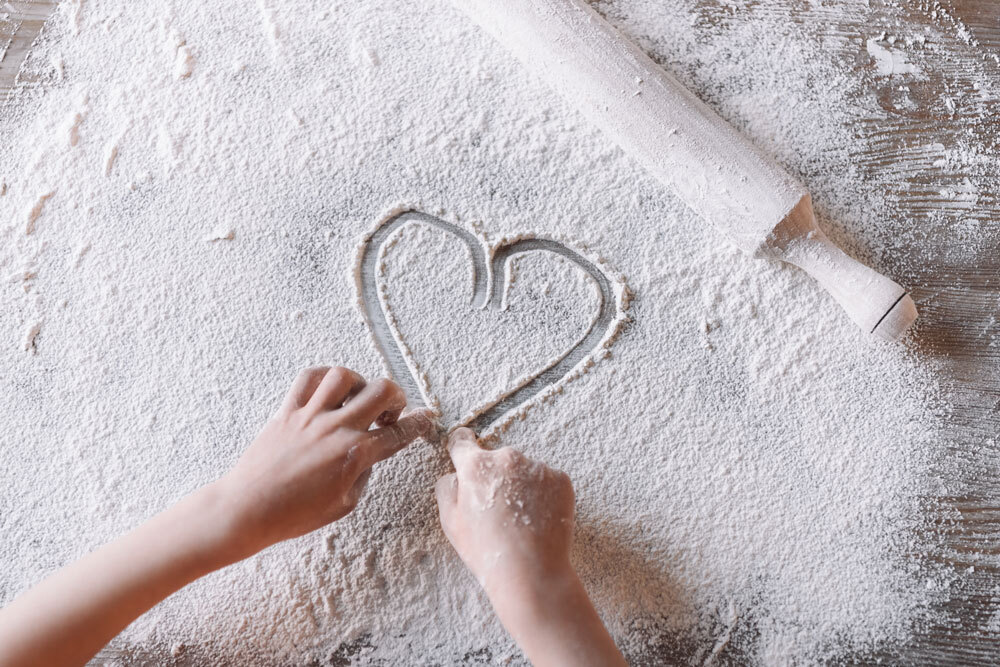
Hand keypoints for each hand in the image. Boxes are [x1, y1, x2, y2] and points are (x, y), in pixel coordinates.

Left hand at [216, 366, 435, 559]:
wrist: (247, 509)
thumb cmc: (294, 514)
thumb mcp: (344, 504)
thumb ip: (363, 473)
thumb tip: (368, 453)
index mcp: (354, 455)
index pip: (398, 433)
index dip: (418, 424)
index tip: (426, 418)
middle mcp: (335, 429)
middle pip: (380, 391)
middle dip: (396, 397)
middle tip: (392, 409)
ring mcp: (309, 416)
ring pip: (343, 376)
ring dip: (359, 382)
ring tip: (357, 397)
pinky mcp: (286, 411)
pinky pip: (307, 378)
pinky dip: (323, 377)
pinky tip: (328, 390)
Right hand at [435, 428, 574, 596]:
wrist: (531, 572)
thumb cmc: (486, 551)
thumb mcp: (450, 522)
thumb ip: (447, 488)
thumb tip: (456, 473)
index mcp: (475, 466)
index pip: (462, 441)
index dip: (461, 447)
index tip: (464, 451)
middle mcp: (507, 458)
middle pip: (496, 459)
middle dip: (495, 476)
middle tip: (497, 510)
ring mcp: (536, 467)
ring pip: (523, 470)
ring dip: (520, 485)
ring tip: (520, 519)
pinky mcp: (560, 479)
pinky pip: (546, 480)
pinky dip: (543, 494)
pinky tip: (538, 518)